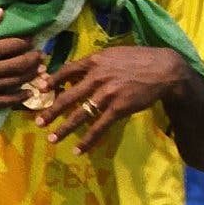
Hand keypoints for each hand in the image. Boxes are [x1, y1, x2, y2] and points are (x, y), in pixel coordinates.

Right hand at [0, 8, 42, 111]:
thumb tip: (1, 12)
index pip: (13, 45)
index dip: (26, 41)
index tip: (33, 39)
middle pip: (20, 64)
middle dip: (34, 58)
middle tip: (41, 54)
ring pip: (17, 82)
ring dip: (31, 75)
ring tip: (40, 70)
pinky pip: (6, 101)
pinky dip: (20, 97)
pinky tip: (28, 93)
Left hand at [33, 45, 193, 152]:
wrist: (164, 70)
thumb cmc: (141, 59)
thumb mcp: (115, 54)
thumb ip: (97, 63)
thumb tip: (80, 71)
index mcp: (95, 61)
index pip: (67, 70)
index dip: (53, 80)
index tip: (41, 89)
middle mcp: (97, 77)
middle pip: (68, 96)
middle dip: (51, 111)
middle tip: (38, 122)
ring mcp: (107, 94)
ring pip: (79, 115)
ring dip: (64, 128)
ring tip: (52, 138)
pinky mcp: (118, 109)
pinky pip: (98, 127)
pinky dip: (87, 140)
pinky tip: (78, 150)